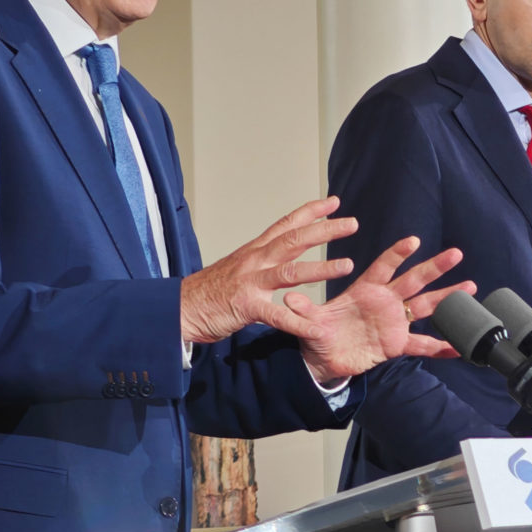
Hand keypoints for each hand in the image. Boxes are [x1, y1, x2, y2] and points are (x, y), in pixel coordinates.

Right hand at [180, 198, 361, 344]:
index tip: (334, 202)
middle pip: (294, 240)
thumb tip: (281, 254)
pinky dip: (298, 322)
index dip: (311, 212)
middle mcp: (255, 260)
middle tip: (352, 223)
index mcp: (255, 250)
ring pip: (290, 271)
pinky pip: (276, 315)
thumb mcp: (239, 267)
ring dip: (321, 268)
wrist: (179, 308)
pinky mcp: (246, 306)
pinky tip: (317, 329)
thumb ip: (261, 260)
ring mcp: (250, 282)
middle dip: (325, 230)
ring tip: (347, 265)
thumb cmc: (210, 291)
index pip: (286, 224)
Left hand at [287, 235, 472, 381]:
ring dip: (447, 297)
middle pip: (413, 280)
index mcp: (365, 290)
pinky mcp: (396, 343)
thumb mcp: (309, 322)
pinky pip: (421, 344)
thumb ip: (304, 310)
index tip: (413, 241)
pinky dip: (440, 347)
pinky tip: (459, 346)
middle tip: (455, 253)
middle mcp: (385, 301)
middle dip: (434, 267)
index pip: (384, 267)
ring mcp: (394, 322)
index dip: (397, 254)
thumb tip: (290, 299)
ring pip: (425, 306)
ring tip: (470, 287)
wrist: (324, 357)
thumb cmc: (319, 332)